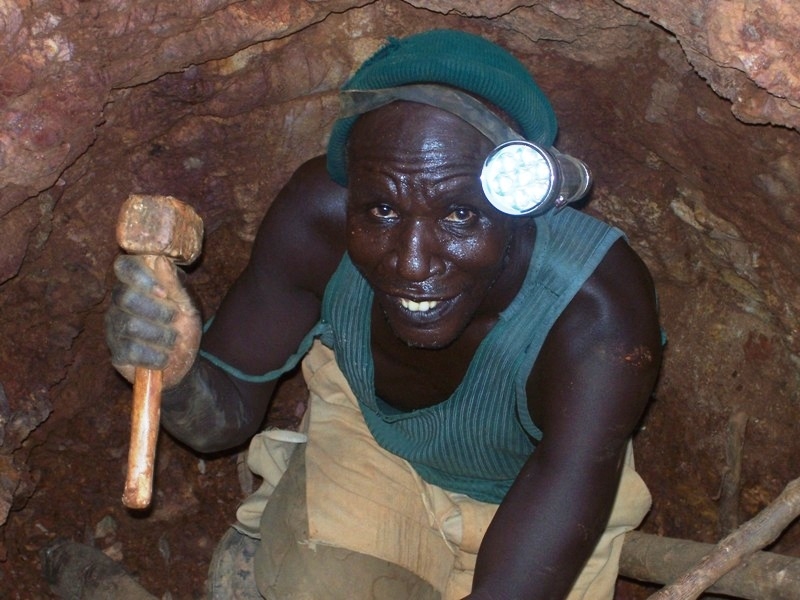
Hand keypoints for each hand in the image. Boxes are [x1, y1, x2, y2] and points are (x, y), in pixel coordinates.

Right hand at [105, 254, 200, 387]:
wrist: (184, 363)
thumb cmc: (184, 327)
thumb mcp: (189, 305)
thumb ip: (176, 284)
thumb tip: (160, 260)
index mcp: (138, 283)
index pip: (124, 266)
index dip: (141, 277)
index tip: (163, 293)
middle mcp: (120, 301)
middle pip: (126, 297)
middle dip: (159, 311)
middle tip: (175, 320)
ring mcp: (114, 326)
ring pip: (130, 325)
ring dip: (162, 335)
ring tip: (172, 340)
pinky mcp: (116, 352)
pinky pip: (130, 350)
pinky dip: (155, 356)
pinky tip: (163, 357)